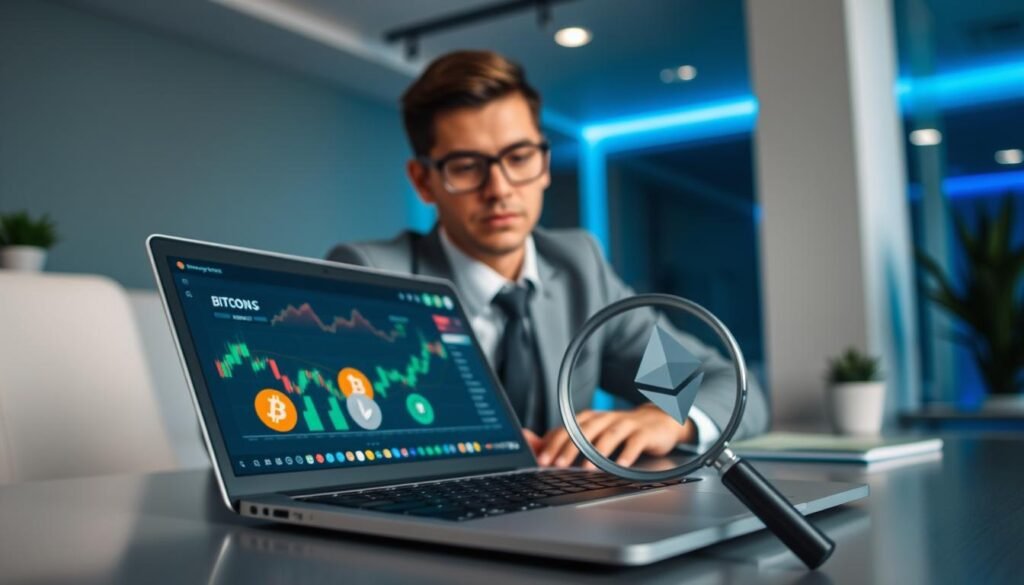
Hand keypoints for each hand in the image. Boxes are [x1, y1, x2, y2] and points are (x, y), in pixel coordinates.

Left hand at [526, 405, 694, 468]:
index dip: (554, 444)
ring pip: (609, 435)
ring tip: (587, 469)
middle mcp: (606, 418)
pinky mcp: (645, 432)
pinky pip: (635, 442)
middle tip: (558, 465)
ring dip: (597, 452)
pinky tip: (620, 466)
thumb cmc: (621, 431)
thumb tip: (537, 447)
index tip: (542, 460)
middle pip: (585, 431)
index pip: (567, 428)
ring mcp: (626, 424)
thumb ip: (567, 440)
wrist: (659, 421)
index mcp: (590, 418)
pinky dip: (628, 454)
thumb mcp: (594, 433)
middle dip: (569, 448)